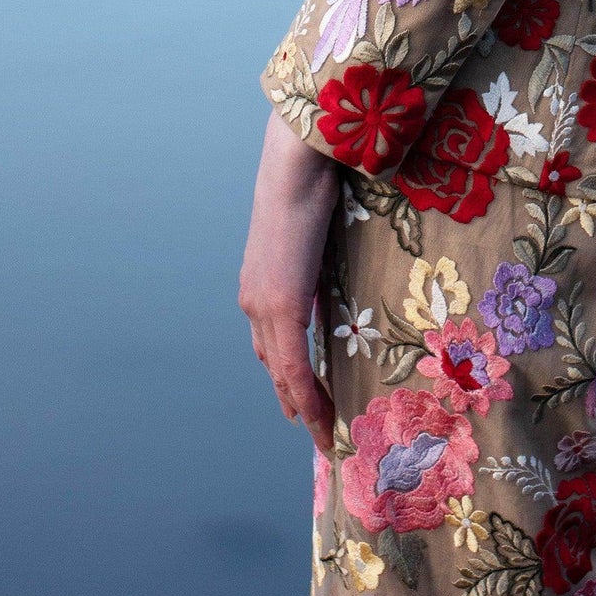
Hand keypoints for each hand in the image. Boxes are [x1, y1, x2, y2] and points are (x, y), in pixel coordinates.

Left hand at [238, 112, 340, 449]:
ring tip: (321, 432)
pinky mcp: (280, 306)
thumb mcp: (316, 234)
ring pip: (282, 373)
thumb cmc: (313, 185)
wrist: (297, 163)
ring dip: (303, 405)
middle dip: (292, 398)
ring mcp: (263, 306)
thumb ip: (320, 263)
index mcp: (261, 283)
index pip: (272, 343)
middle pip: (273, 364)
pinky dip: (307, 396)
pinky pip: (294, 366)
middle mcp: (254, 301)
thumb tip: (340, 271)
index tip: (300, 400)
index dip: (287, 375)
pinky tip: (320, 418)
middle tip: (311, 427)